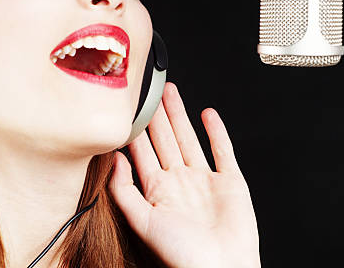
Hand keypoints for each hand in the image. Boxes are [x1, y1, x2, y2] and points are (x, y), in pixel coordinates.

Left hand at [109, 82, 260, 267]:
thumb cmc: (180, 254)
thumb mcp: (142, 221)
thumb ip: (124, 190)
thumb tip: (113, 159)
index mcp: (158, 190)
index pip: (143, 152)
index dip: (136, 130)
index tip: (128, 109)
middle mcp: (180, 181)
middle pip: (165, 139)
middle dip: (157, 115)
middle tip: (150, 91)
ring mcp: (205, 180)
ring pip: (189, 138)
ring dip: (181, 116)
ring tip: (172, 94)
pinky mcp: (230, 181)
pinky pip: (222, 150)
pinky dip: (216, 131)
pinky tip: (208, 114)